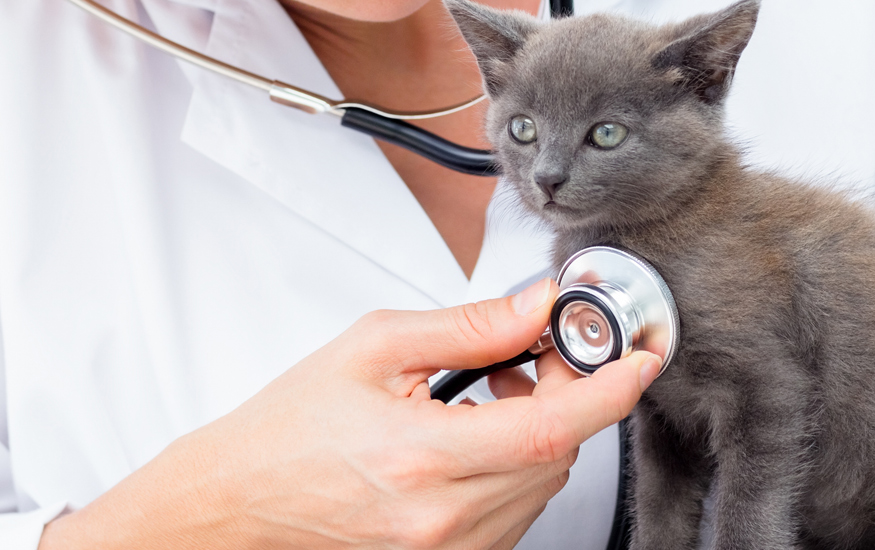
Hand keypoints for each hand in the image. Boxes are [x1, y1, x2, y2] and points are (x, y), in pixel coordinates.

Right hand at [40, 279, 658, 549]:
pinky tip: (476, 439)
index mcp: (422, 458)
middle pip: (558, 454)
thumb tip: (536, 304)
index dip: (610, 388)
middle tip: (540, 353)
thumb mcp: (374, 349)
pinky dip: (515, 470)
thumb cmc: (286, 432)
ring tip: (492, 395)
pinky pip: (515, 514)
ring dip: (540, 434)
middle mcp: (443, 517)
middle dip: (567, 396)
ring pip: (544, 486)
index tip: (639, 355)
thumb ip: (468, 326)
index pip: (553, 427)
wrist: (236, 504)